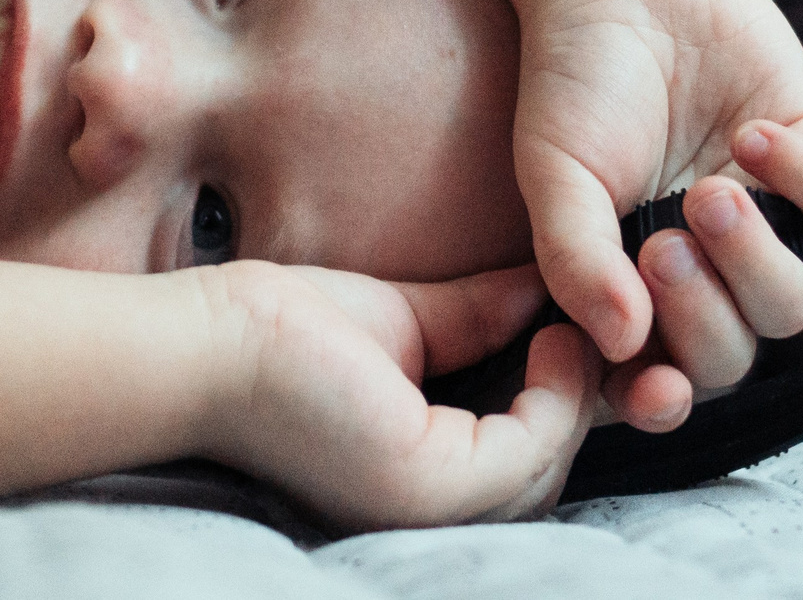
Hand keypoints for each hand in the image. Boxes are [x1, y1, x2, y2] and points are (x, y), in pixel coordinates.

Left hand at [197, 261, 600, 528]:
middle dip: (586, 398)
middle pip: (548, 469)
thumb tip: (544, 290)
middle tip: (597, 322)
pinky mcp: (424, 482)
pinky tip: (554, 335)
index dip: (567, 395)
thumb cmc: (279, 331)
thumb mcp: (407, 322)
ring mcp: (428, 505)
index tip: (582, 321)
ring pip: (549, 464)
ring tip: (576, 322)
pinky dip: (558, 393)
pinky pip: (530, 448)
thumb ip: (477, 318)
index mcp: (421, 478)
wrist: (205, 340)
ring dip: (579, 391)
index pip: (522, 456)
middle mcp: (427, 512)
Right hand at [512, 0, 802, 430]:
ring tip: (711, 193)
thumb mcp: (553, 172)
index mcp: (632, 290)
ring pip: (793, 303)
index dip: (663, 402)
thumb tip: (623, 343)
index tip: (655, 388)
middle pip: (732, 353)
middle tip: (665, 245)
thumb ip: (576, 260)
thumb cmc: (572, 77)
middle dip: (704, 315)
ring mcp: (767, 221)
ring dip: (756, 260)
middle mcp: (705, 270)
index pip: (660, 381)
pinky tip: (754, 136)